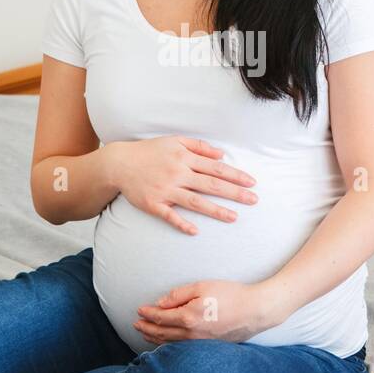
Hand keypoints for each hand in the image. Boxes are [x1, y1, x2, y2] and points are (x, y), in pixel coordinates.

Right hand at [105, 136, 257, 234]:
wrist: (119, 163)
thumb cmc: (150, 151)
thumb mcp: (174, 141)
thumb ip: (199, 147)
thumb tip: (221, 155)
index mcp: (184, 158)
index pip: (216, 168)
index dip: (236, 175)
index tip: (252, 182)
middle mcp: (177, 174)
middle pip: (211, 185)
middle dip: (235, 193)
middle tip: (254, 200)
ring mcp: (165, 190)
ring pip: (195, 202)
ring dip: (216, 210)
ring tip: (234, 217)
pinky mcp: (153, 204)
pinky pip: (169, 216)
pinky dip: (182, 224)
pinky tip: (195, 231)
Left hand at [133, 279, 281, 344]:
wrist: (255, 311)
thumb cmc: (231, 295)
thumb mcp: (202, 286)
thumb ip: (179, 294)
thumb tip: (161, 303)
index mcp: (188, 317)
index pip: (160, 317)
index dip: (147, 314)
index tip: (139, 310)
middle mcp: (191, 334)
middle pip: (162, 333)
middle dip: (147, 328)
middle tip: (136, 324)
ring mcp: (200, 343)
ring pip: (171, 343)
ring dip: (156, 339)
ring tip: (146, 334)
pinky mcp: (208, 346)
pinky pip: (183, 348)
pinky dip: (170, 345)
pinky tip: (167, 343)